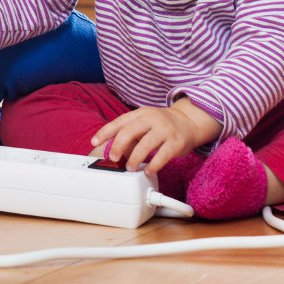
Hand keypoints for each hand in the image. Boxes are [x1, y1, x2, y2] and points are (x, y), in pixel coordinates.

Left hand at [92, 98, 222, 173]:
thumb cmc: (161, 125)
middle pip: (130, 131)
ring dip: (134, 158)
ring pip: (145, 144)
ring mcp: (165, 129)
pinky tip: (147, 171)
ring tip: (130, 167)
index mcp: (141, 113)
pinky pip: (162, 156)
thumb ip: (130, 135)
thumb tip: (117, 152)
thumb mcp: (144, 123)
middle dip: (118, 146)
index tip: (94, 142)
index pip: (119, 121)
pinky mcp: (177, 142)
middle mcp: (152, 118)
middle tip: (113, 158)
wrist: (189, 121)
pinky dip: (153, 165)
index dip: (105, 132)